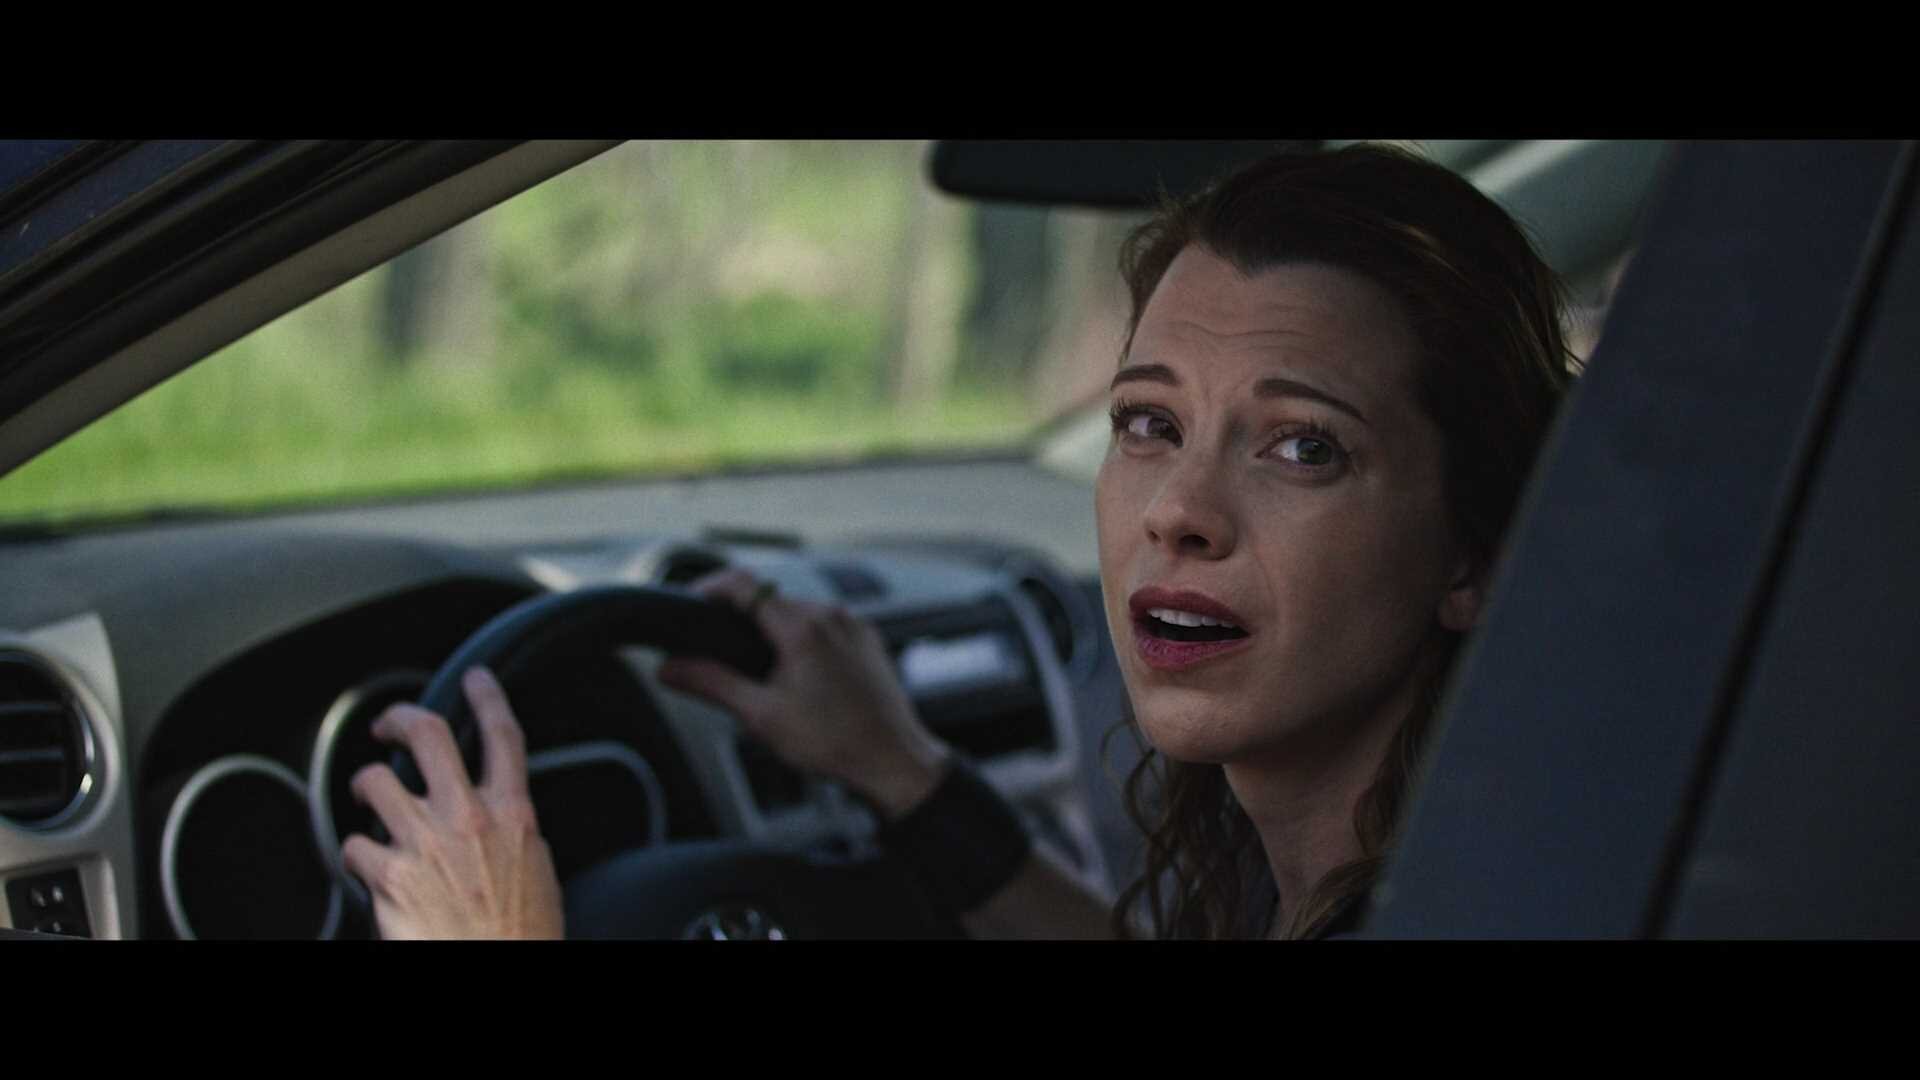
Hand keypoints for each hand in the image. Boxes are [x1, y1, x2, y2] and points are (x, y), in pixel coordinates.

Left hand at [340, 666, 564, 939]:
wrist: (498, 967)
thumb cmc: (522, 936)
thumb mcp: (535, 870)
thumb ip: (511, 832)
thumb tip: (494, 819)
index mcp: (512, 814)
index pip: (503, 735)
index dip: (488, 697)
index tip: (476, 680)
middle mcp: (467, 817)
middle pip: (426, 734)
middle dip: (399, 718)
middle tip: (387, 724)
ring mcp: (424, 842)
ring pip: (375, 781)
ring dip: (365, 787)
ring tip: (366, 798)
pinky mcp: (388, 875)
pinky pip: (354, 846)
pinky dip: (356, 856)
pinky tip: (367, 868)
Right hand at [656, 569, 948, 818]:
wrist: (893, 761)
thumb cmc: (833, 742)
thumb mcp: (761, 715)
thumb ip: (712, 684)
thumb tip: (669, 669)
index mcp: (802, 627)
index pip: (743, 584)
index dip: (709, 588)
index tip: (690, 603)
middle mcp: (831, 616)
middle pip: (770, 598)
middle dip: (742, 619)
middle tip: (721, 650)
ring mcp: (853, 625)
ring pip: (799, 612)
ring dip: (775, 631)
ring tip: (763, 672)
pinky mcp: (867, 639)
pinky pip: (825, 625)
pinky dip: (803, 639)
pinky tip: (800, 677)